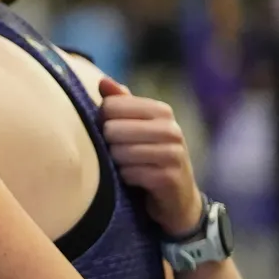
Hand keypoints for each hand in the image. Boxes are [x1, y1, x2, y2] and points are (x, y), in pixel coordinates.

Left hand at [98, 78, 203, 237]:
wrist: (176, 196)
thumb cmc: (148, 155)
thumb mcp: (137, 126)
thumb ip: (121, 103)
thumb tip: (103, 82)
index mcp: (161, 111)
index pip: (111, 106)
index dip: (103, 121)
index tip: (114, 132)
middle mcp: (171, 129)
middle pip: (112, 129)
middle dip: (109, 145)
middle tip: (122, 153)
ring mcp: (173, 153)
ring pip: (120, 152)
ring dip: (117, 163)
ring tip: (129, 166)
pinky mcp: (169, 178)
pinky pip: (129, 174)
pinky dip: (126, 179)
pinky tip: (136, 180)